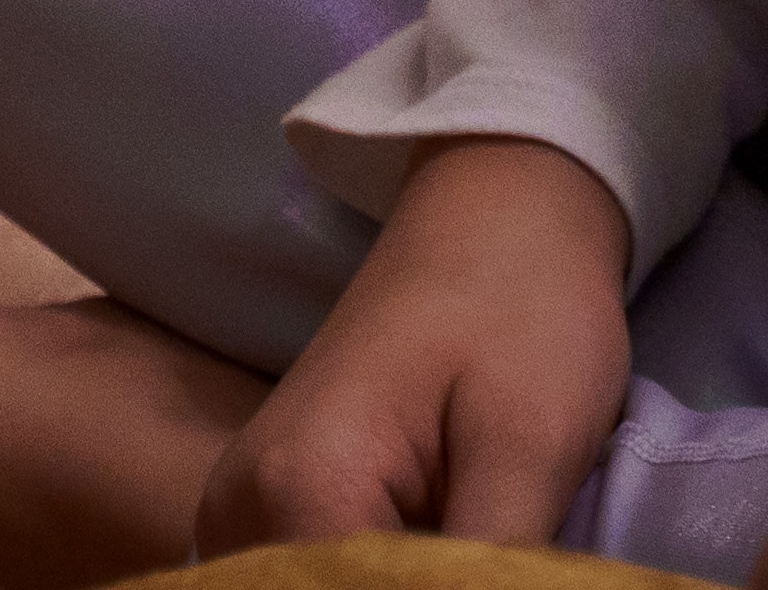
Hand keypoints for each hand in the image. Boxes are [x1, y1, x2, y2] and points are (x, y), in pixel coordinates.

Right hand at [193, 133, 632, 551]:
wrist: (493, 214)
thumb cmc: (522, 311)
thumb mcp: (529, 451)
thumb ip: (485, 574)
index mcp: (298, 488)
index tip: (499, 572)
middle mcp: (239, 503)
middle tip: (493, 556)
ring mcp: (241, 502)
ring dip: (387, 586)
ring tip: (474, 552)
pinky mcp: (266, 500)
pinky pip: (304, 578)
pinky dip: (366, 579)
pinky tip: (431, 561)